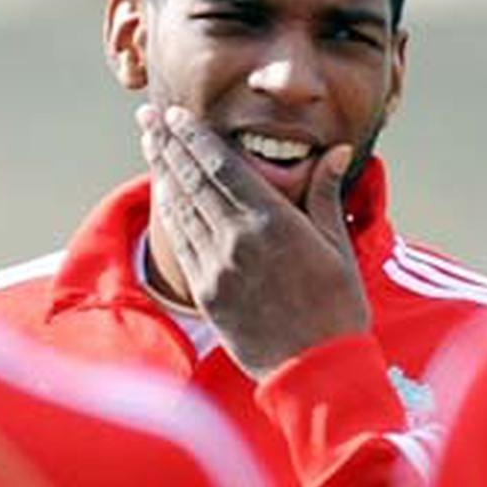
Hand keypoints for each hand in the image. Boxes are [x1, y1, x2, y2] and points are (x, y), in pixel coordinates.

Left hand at [137, 105, 370, 379]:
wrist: (315, 371)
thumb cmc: (336, 307)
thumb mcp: (339, 246)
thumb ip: (326, 194)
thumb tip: (336, 150)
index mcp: (273, 223)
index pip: (222, 166)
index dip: (195, 137)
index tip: (176, 114)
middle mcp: (237, 240)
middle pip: (192, 180)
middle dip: (168, 143)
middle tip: (147, 114)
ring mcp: (217, 267)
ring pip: (180, 207)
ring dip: (162, 171)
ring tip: (148, 142)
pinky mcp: (207, 291)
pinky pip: (181, 242)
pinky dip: (169, 212)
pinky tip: (161, 192)